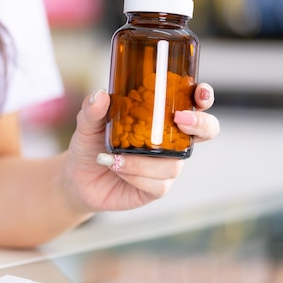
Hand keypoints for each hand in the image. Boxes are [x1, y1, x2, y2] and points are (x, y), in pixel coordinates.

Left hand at [64, 84, 219, 212]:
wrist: (77, 177)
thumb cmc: (90, 144)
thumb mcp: (87, 123)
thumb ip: (92, 109)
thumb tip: (100, 96)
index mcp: (159, 118)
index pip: (192, 103)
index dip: (203, 96)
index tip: (200, 93)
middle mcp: (169, 141)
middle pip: (206, 131)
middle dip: (201, 124)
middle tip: (180, 119)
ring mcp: (165, 165)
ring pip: (174, 164)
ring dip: (144, 160)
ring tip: (116, 156)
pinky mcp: (157, 189)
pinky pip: (159, 184)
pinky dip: (136, 175)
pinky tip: (118, 169)